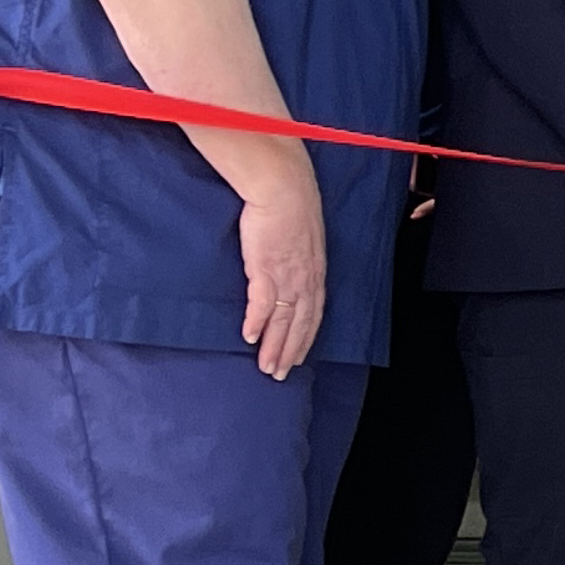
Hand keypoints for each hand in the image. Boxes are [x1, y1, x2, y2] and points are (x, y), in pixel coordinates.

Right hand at [235, 169, 325, 378]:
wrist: (284, 190)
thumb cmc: (291, 209)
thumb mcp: (301, 240)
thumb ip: (296, 260)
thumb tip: (285, 269)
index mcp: (315, 273)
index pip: (314, 314)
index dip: (305, 338)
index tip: (298, 357)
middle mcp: (306, 279)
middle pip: (300, 324)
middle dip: (290, 352)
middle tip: (279, 375)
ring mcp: (287, 276)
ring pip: (282, 320)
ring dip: (274, 347)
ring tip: (266, 368)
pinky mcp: (266, 269)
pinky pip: (262, 304)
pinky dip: (257, 323)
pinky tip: (250, 338)